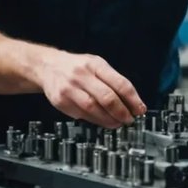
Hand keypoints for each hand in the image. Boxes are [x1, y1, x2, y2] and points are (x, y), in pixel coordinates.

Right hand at [31, 51, 145, 127]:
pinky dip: (96, 121)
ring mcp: (69, 88)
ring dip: (110, 120)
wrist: (47, 67)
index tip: (140, 109)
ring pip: (94, 109)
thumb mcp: (96, 64)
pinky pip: (82, 115)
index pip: (119, 83)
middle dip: (122, 112)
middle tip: (129, 119)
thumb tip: (132, 103)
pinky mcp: (61, 101)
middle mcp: (81, 75)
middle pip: (107, 98)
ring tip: (118, 123)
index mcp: (94, 64)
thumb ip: (113, 81)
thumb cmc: (76, 67)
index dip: (133, 100)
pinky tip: (103, 121)